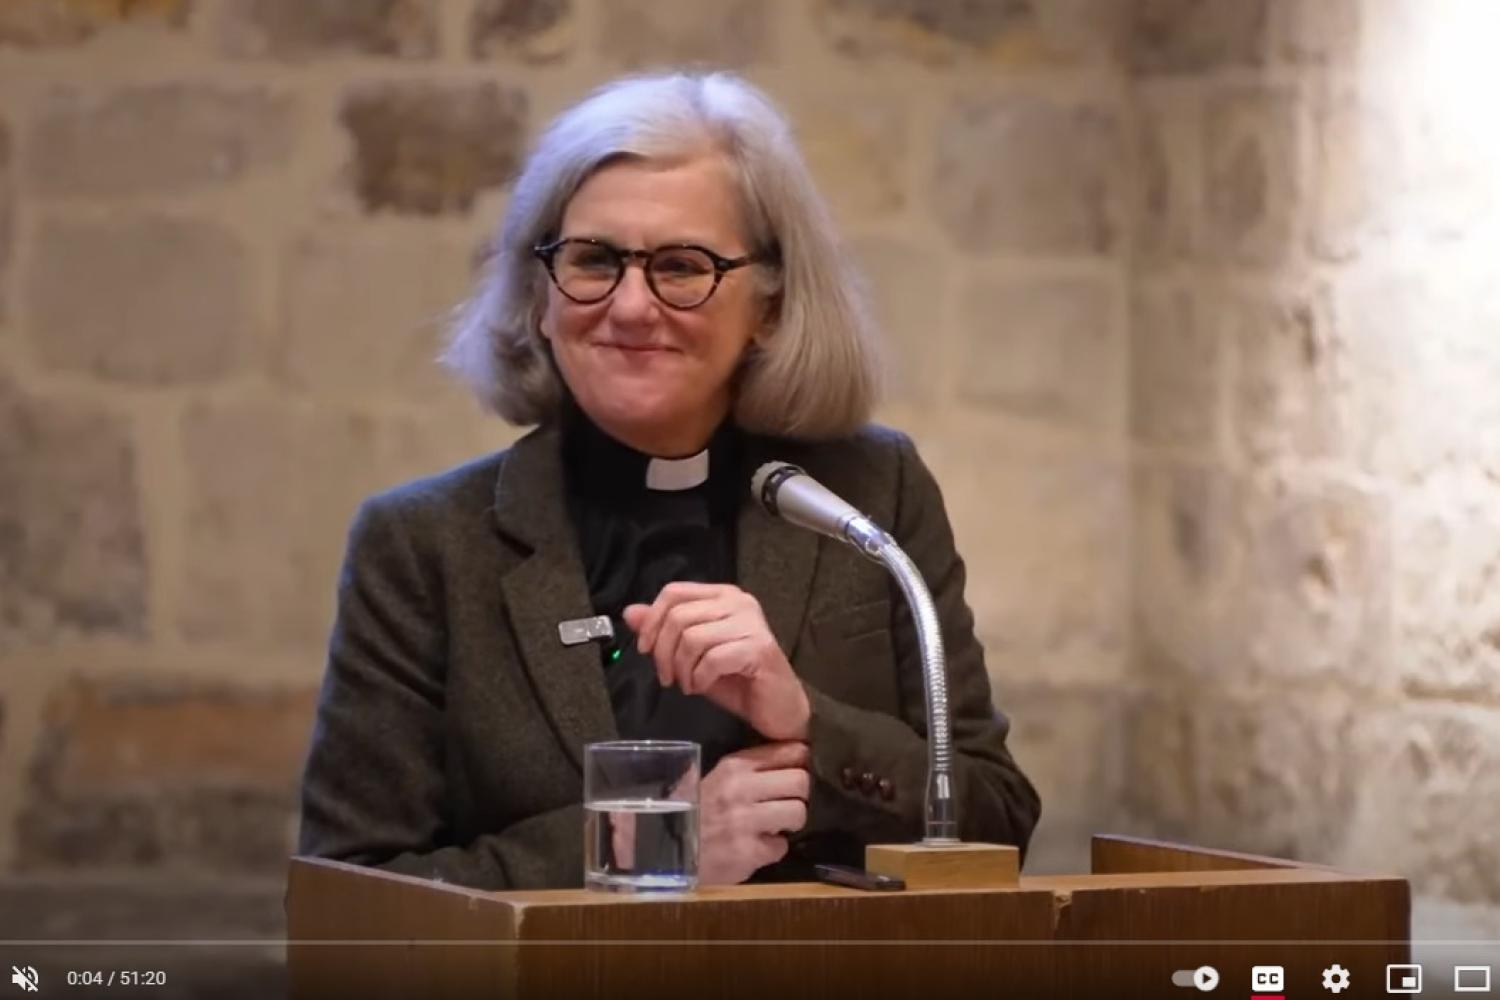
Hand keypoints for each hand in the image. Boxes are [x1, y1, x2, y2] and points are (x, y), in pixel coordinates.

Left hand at [623, 582, 810, 741]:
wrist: (776, 707)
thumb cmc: (736, 679)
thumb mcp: (691, 654)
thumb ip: (664, 630)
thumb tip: (630, 612)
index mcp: (722, 595)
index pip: (674, 592)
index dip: (651, 620)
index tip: (645, 649)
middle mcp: (739, 602)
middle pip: (678, 616)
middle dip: (663, 652)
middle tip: (667, 677)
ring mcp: (751, 623)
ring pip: (692, 638)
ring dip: (681, 669)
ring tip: (687, 684)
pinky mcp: (758, 648)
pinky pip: (711, 659)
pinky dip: (699, 678)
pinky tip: (702, 687)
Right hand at [697, 741, 810, 884]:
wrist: (660, 847)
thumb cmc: (691, 810)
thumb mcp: (716, 778)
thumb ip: (750, 770)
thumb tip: (793, 763)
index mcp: (735, 765)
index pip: (790, 751)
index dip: (801, 763)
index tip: (798, 771)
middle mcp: (742, 788)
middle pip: (801, 781)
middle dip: (799, 794)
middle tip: (786, 802)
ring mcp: (745, 821)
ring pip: (798, 813)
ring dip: (790, 822)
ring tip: (773, 826)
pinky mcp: (748, 852)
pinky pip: (781, 847)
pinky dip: (772, 849)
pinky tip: (756, 847)